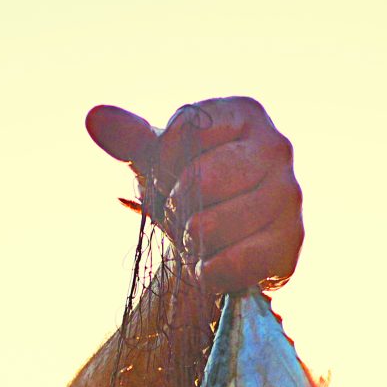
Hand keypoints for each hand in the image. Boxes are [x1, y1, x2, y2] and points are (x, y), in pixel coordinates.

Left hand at [88, 97, 303, 293]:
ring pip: (211, 226)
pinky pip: (232, 263)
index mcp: (246, 114)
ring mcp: (289, 195)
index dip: (163, 163)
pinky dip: (209, 272)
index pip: (186, 130)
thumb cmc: (191, 194)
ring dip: (191, 244)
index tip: (171, 176)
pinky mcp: (291, 242)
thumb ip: (130, 138)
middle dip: (177, 207)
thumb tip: (94, 117)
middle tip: (186, 216)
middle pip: (200, 179)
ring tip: (202, 241)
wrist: (219, 249)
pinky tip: (213, 265)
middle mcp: (277, 147)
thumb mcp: (158, 163)